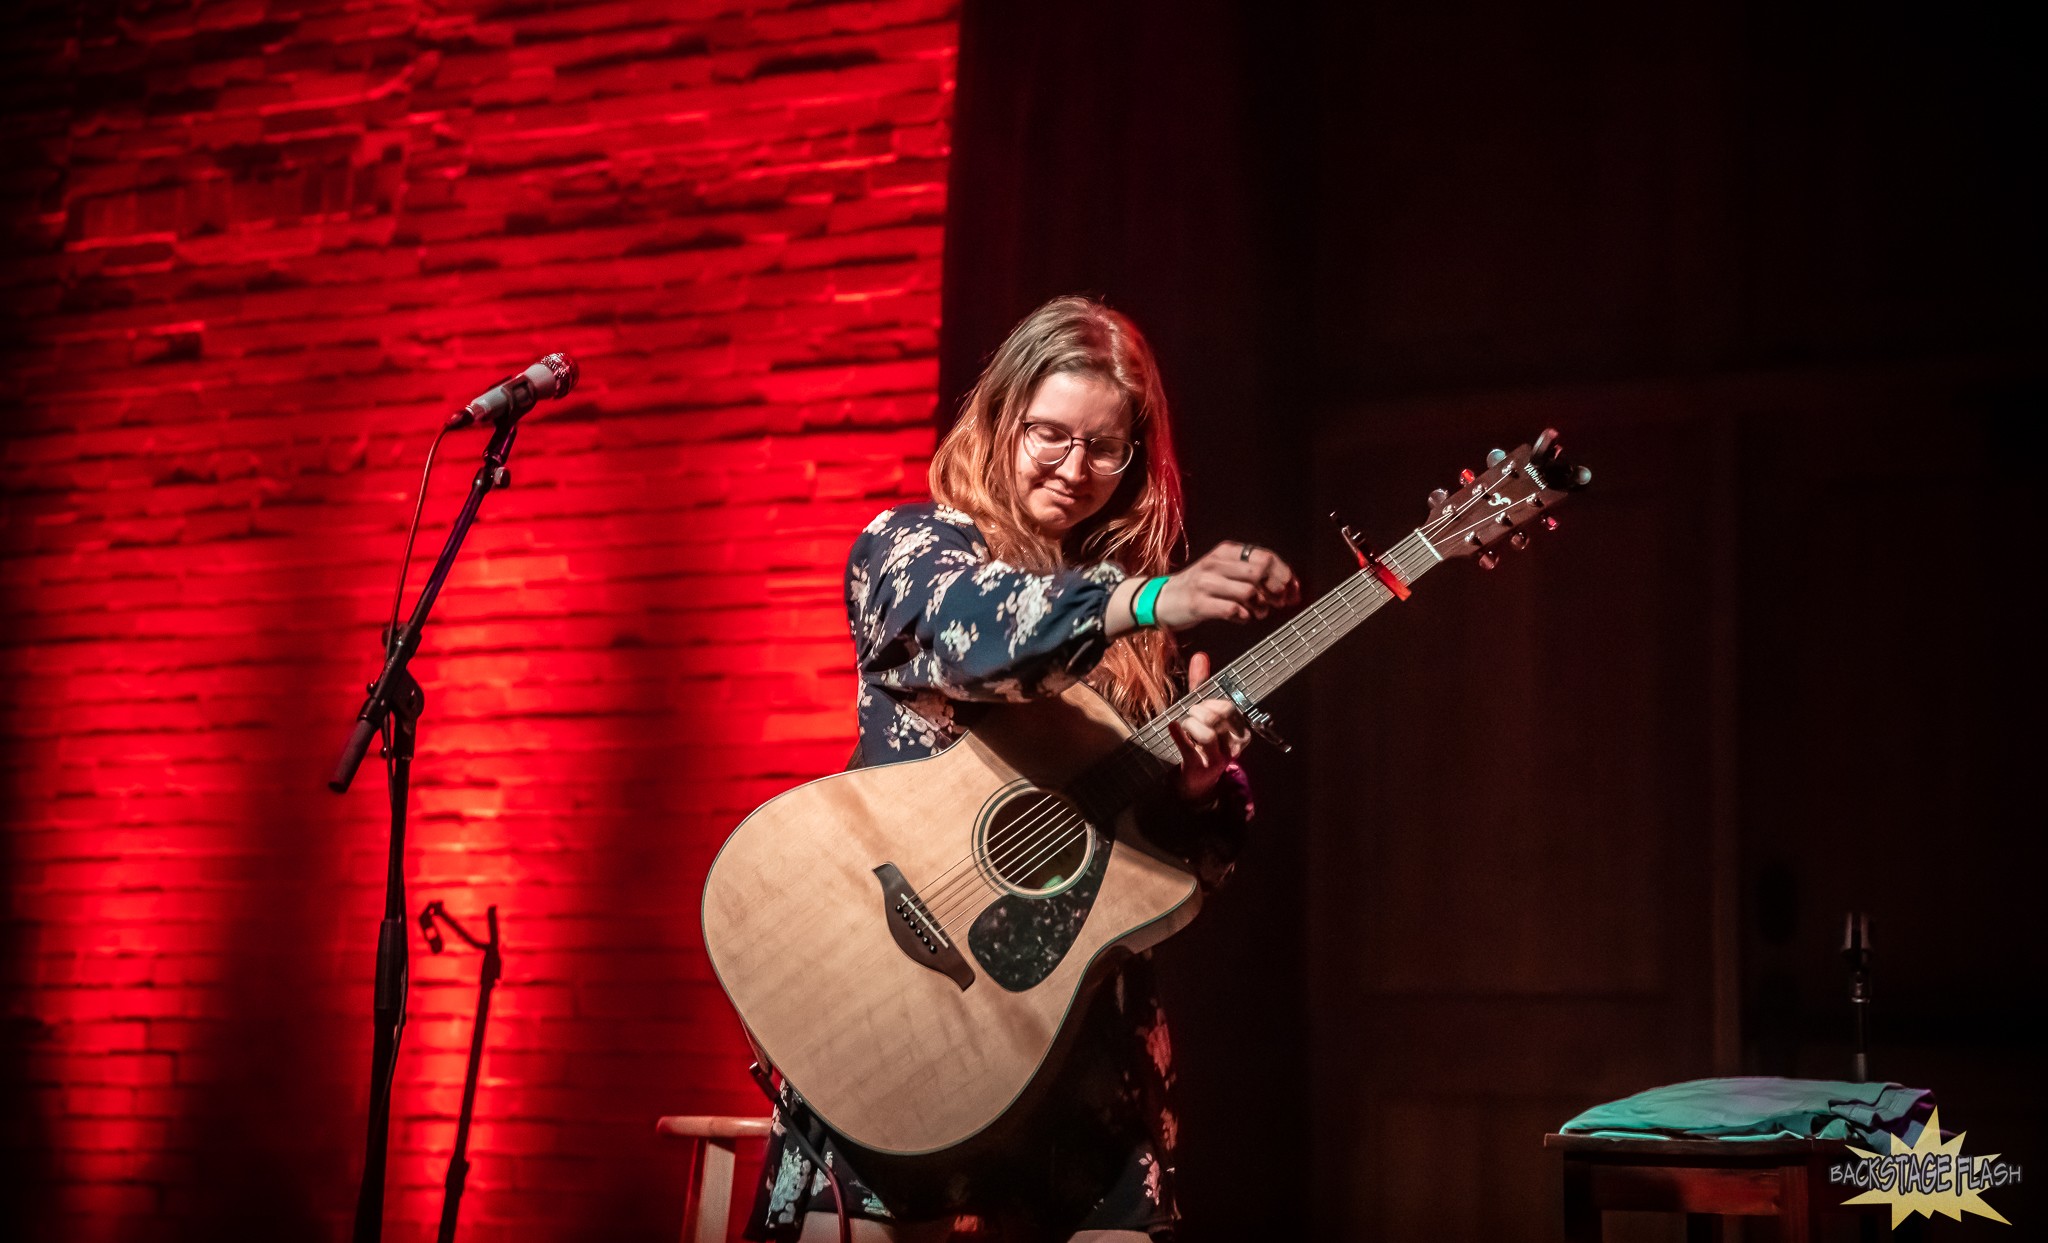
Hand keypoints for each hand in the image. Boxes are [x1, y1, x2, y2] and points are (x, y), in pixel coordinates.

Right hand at [1154, 541, 1298, 629]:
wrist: (1162, 599)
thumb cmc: (1199, 587)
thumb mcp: (1223, 570)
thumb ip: (1251, 574)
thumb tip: (1289, 586)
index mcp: (1226, 552)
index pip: (1265, 557)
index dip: (1284, 574)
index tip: (1293, 590)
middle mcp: (1216, 563)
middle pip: (1260, 572)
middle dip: (1276, 590)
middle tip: (1280, 603)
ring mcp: (1206, 583)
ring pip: (1249, 591)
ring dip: (1261, 606)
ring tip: (1259, 612)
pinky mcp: (1199, 604)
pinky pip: (1232, 610)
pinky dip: (1244, 617)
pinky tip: (1243, 618)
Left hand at [1167, 651, 1250, 801]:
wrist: (1196, 780)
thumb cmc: (1201, 741)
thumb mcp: (1203, 712)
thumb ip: (1202, 685)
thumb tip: (1200, 656)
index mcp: (1239, 730)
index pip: (1228, 707)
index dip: (1210, 702)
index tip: (1200, 705)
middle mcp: (1233, 745)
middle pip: (1217, 717)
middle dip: (1199, 711)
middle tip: (1190, 715)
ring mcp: (1218, 758)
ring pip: (1206, 732)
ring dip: (1190, 724)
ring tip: (1185, 726)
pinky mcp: (1200, 767)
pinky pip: (1188, 747)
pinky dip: (1178, 734)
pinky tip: (1172, 726)